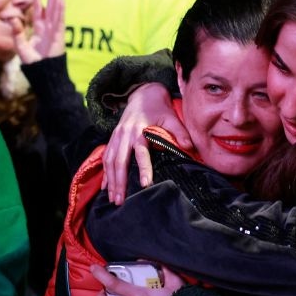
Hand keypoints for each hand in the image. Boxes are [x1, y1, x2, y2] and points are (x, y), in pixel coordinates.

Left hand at [16, 0, 64, 63]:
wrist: (43, 73)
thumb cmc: (34, 62)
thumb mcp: (21, 46)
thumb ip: (17, 33)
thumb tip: (13, 19)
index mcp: (39, 28)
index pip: (38, 8)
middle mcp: (48, 26)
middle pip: (50, 5)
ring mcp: (54, 29)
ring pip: (56, 9)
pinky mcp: (59, 35)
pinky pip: (60, 20)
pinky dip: (61, 10)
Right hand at [101, 83, 192, 204]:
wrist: (143, 94)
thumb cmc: (159, 108)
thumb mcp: (171, 117)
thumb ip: (179, 132)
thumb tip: (189, 147)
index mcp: (139, 130)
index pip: (140, 152)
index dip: (143, 168)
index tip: (145, 184)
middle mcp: (125, 134)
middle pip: (119, 161)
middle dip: (119, 182)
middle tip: (120, 201)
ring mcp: (116, 136)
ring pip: (110, 161)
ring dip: (111, 181)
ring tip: (113, 200)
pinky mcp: (113, 138)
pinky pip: (107, 157)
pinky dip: (105, 173)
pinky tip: (106, 188)